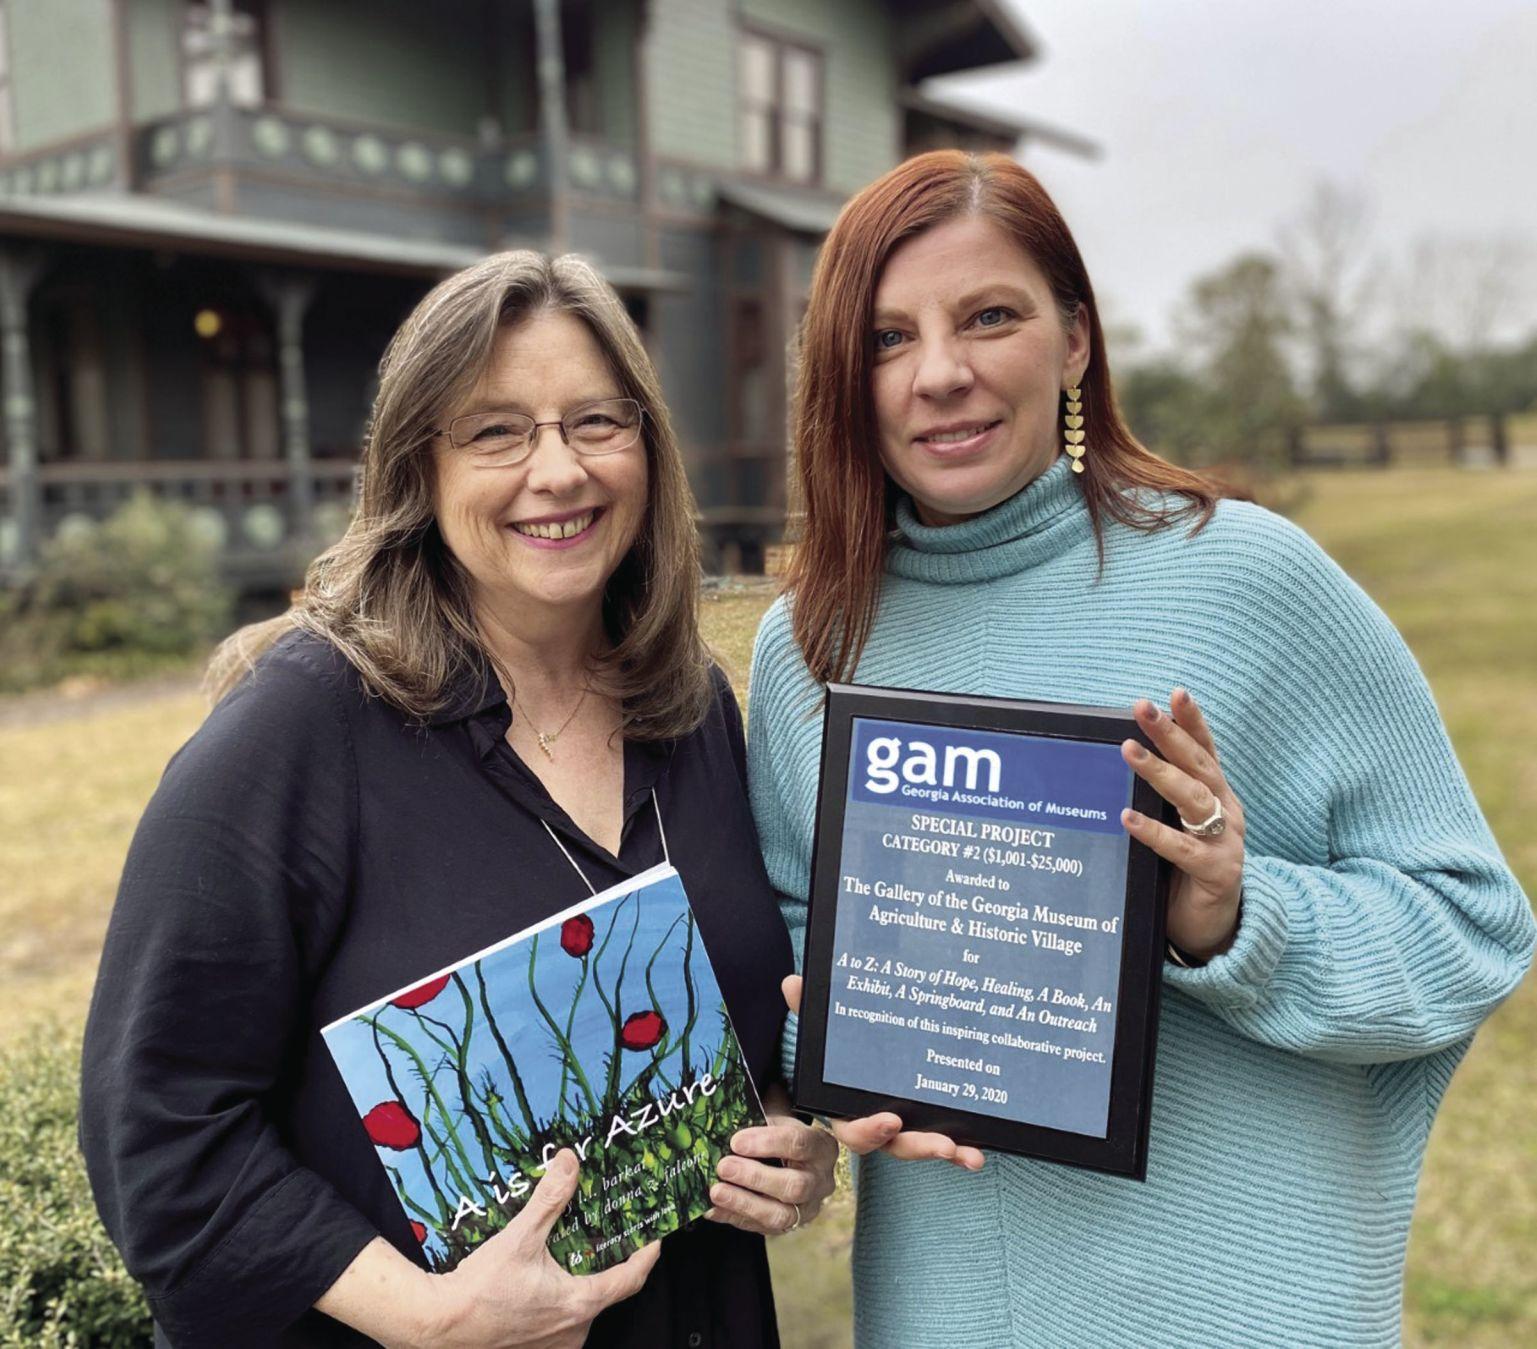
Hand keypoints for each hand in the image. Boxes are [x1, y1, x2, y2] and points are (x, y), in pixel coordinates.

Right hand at [415, 1149, 660, 1348]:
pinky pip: (561, 1322)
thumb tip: (570, 1162)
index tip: (655, 1238)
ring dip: (580, 1283)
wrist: (439, 1325)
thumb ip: (550, 1198)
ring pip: (581, 1308)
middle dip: (605, 1264)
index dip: (646, 1256)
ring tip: (570, 1254)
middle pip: (605, 1292)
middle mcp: (573, 1331)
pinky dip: (560, 1300)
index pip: (630, 1279)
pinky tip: (543, 1282)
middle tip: (604, 1236)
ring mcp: (555, 1345)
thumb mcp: (520, 1236)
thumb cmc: (479, 1290)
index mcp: (579, 1304)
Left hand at [707, 1083, 838, 1234]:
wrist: (790, 1158)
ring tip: (716, 1192)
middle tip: (724, 1167)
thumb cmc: (780, 1133)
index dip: (767, 1143)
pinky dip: (734, 1217)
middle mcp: (821, 1181)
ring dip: (743, 1203)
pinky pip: (761, 1228)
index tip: (736, 1141)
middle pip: (793, 1185)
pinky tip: (713, 1208)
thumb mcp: (777, 1118)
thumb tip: (725, 1110)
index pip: (798, 1144)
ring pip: (780, 1215)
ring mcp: (807, 1209)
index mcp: (822, 1147)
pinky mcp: (788, 1228)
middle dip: (754, 1177)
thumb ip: (758, 1116)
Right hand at [781, 975, 984, 1170]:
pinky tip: (976, 1155)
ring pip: (918, 1145)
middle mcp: (873, 1123)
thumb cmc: (835, 1047)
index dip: (869, 1130)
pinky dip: (958, 1151)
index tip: (890, 1120)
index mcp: (844, 1107)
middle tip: (944, 1144)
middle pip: (892, 1144)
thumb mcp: (822, 1028)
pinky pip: (940, 1142)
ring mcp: (900, 1126)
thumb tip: (792, 982)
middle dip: (918, 1146)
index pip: (852, 1129)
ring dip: (944, 1151)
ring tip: (969, 1155)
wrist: (852, 1054)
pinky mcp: (922, 1125)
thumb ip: (806, 1008)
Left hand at [1119, 688, 1246, 959]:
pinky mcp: (1219, 873)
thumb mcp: (1177, 827)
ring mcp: (1227, 841)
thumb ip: (1160, 799)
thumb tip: (1121, 761)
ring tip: (1128, 751)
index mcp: (1216, 795)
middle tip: (1143, 709)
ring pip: (1193, 799)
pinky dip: (1155, 832)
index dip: (1192, 721)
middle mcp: (1227, 811)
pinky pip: (1183, 849)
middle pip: (1198, 765)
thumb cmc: (1186, 872)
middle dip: (1171, 734)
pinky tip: (1128, 819)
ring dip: (1160, 773)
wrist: (1215, 928)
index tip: (1175, 692)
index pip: (1205, 750)